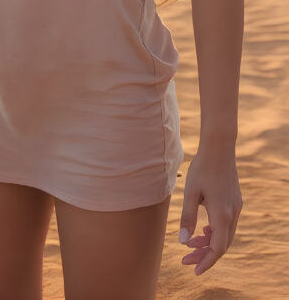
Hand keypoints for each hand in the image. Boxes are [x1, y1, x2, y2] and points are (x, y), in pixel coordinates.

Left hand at [178, 145, 242, 275]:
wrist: (219, 147)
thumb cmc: (202, 168)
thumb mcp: (190, 192)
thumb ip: (187, 217)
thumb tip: (183, 241)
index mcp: (221, 215)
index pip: (217, 249)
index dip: (206, 262)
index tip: (194, 270)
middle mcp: (232, 214)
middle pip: (221, 245)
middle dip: (204, 255)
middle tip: (185, 259)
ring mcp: (235, 207)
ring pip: (225, 235)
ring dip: (208, 242)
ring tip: (190, 244)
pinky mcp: (235, 201)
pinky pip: (227, 224)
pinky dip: (215, 232)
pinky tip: (203, 229)